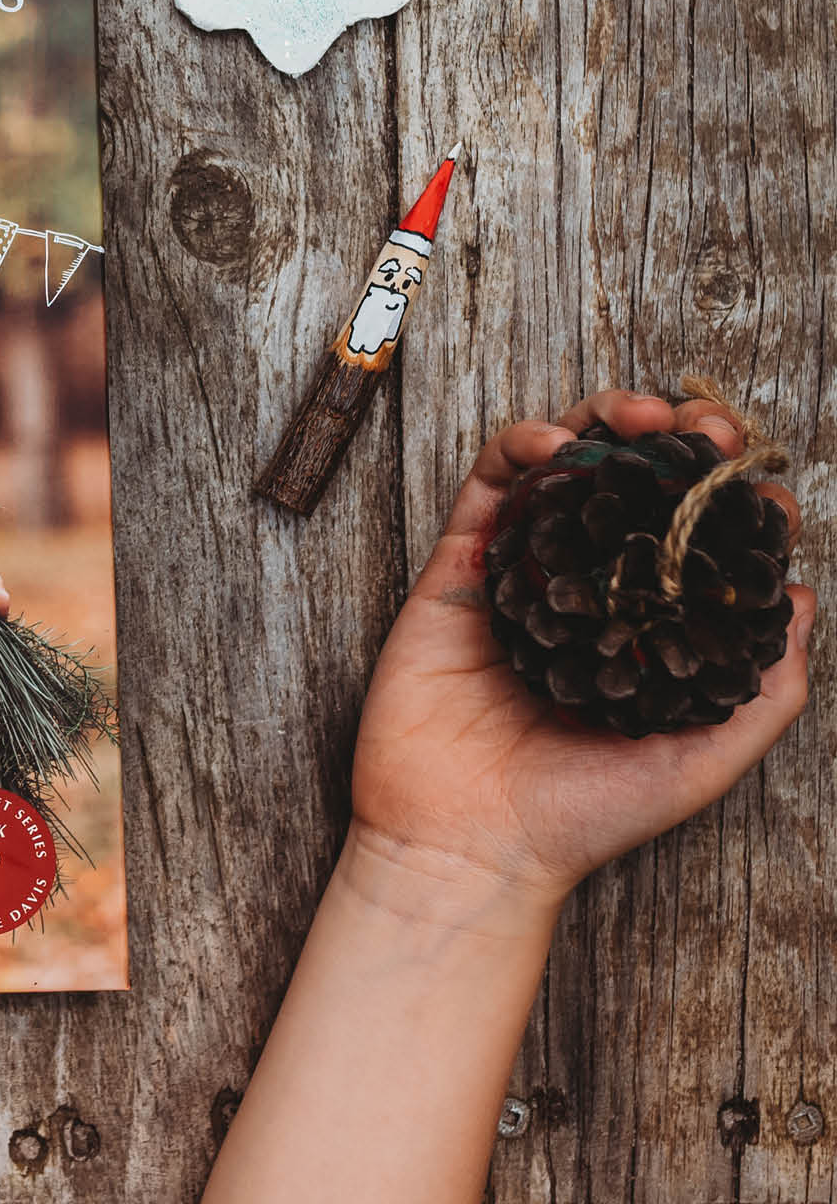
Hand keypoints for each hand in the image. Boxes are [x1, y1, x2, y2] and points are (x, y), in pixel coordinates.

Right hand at [350, 389, 813, 915]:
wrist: (473, 842)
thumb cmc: (584, 815)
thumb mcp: (705, 758)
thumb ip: (765, 687)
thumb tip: (797, 592)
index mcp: (639, 624)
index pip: (686, 533)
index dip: (723, 491)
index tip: (756, 471)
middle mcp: (581, 586)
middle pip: (625, 481)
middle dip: (669, 434)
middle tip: (706, 423)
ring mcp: (518, 569)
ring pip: (559, 464)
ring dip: (600, 417)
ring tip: (642, 413)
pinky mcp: (458, 565)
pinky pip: (487, 487)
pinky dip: (522, 446)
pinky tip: (560, 442)